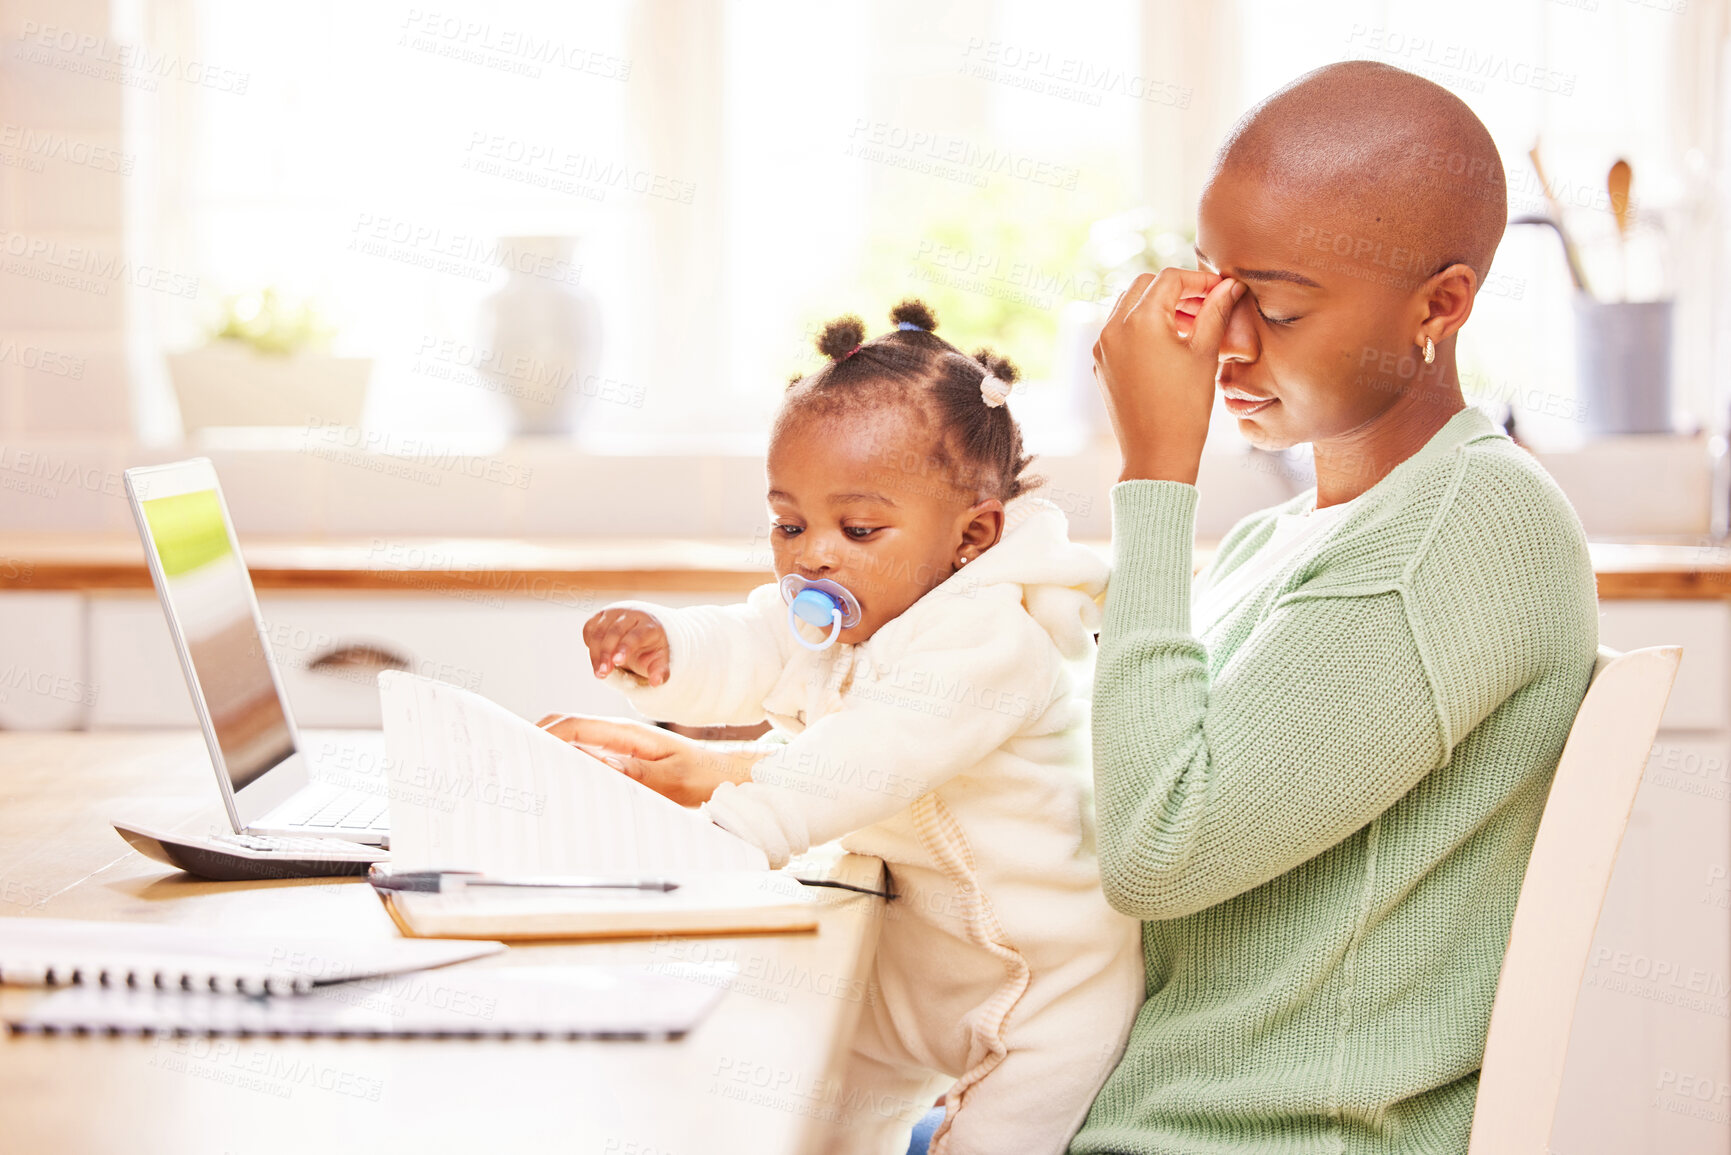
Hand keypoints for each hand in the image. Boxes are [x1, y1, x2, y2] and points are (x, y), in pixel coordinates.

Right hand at [535, 713, 759, 806]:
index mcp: (626, 733)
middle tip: (512, 765)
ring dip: (550, 754)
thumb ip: (628, 771)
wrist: (726, 775)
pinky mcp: (622, 760)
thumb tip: (585, 759)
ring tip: (527, 777)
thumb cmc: (701, 776)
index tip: (518, 750)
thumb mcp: (668, 779)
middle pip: (565, 729)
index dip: (542, 734)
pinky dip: (568, 766)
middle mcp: (618, 735)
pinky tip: (559, 784)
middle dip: (537, 741)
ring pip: (573, 743)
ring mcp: (619, 746)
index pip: (573, 725)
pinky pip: (587, 758)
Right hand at [583, 608, 669, 685]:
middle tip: (603, 673)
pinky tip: (596, 659)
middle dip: (606, 653)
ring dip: (595, 653)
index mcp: (649, 625)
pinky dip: (590, 645)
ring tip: (599, 673)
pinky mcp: (600, 615)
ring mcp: (614, 612)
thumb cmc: (651, 648)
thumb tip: (656, 682)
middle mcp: (631, 615)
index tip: (617, 662)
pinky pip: (589, 629)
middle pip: (615, 632)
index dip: (625, 648)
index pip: (636, 635)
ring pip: (599, 631)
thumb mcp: (660, 659)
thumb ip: (660, 671)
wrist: (643, 627)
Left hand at [1093, 268, 1243, 483]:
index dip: (1200, 280)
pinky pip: (1120, 331)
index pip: (1170, 279)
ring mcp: (1103, 347)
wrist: (1157, 456)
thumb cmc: (1185, 408)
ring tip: (1191, 326)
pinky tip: (1170, 345)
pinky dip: (1143, 327)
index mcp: (1138, 320)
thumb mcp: (1205, 354)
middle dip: (1177, 290)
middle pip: (1145, 285)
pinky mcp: (1102, 365)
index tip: (1221, 290)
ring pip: (1129, 306)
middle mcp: (1113, 329)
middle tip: (1206, 305)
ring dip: (1159, 307)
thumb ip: (1216, 312)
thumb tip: (1230, 286)